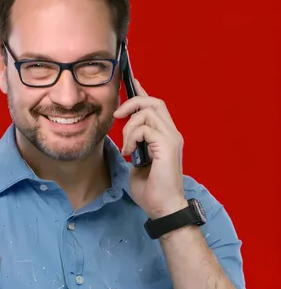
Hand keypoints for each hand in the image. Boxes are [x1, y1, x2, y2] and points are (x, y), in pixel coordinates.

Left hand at [113, 80, 186, 218]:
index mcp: (165, 136)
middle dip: (132, 103)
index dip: (142, 92)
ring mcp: (171, 138)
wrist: (162, 208)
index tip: (131, 81)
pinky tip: (131, 153)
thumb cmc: (151, 189)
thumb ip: (135, 146)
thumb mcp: (137, 162)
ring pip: (148, 111)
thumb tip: (126, 138)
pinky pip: (145, 128)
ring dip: (129, 127)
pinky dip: (132, 137)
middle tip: (117, 116)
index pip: (155, 106)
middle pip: (154, 101)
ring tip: (127, 147)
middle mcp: (171, 133)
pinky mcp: (168, 145)